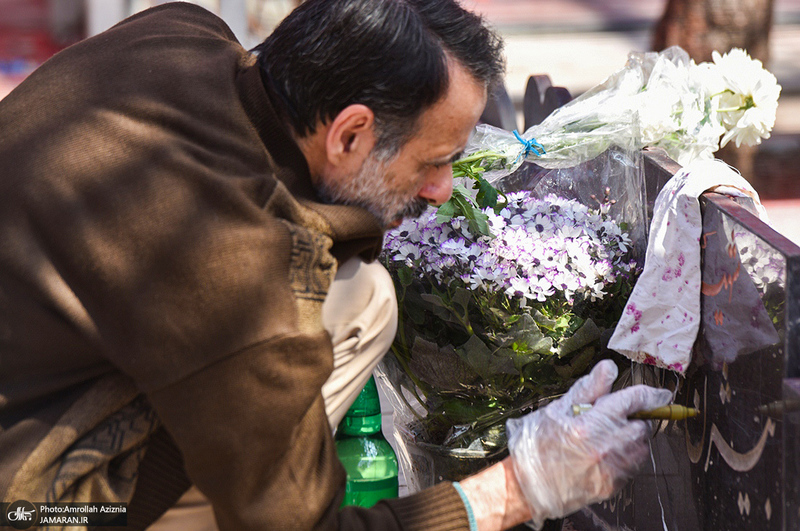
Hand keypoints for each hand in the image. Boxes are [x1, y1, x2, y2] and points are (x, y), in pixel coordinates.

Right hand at [506, 359, 671, 527]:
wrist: (526, 485)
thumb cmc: (536, 445)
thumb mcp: (557, 410)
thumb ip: (588, 389)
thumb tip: (608, 368)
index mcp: (589, 425)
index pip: (632, 401)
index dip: (650, 394)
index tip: (661, 394)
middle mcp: (604, 448)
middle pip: (642, 426)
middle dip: (634, 418)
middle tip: (615, 417)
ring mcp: (609, 470)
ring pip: (641, 447)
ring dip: (632, 438)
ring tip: (607, 435)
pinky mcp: (611, 486)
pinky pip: (632, 466)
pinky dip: (625, 456)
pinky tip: (604, 453)